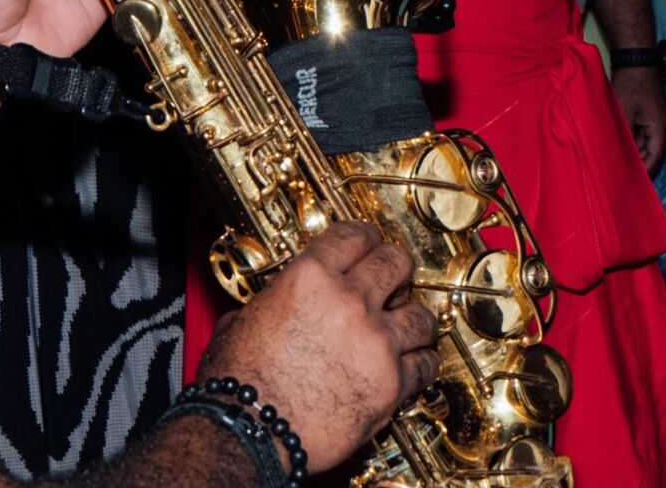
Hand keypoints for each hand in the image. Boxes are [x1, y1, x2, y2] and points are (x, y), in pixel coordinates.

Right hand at [198, 222, 438, 473]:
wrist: (250, 430)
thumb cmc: (239, 382)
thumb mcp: (246, 320)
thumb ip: (274, 301)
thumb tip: (276, 302)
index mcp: (310, 278)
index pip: (354, 235)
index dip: (365, 238)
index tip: (369, 244)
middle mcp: (349, 301)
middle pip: (396, 262)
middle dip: (395, 270)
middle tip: (392, 281)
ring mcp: (375, 341)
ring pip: (420, 313)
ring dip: (413, 318)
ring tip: (407, 325)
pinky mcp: (391, 383)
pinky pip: (426, 364)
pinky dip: (422, 363)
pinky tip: (414, 363)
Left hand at [611, 67, 665, 174]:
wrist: (636, 59)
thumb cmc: (631, 84)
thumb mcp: (624, 110)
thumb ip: (624, 133)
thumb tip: (619, 151)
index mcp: (659, 126)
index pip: (656, 156)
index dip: (647, 170)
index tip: (635, 181)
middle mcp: (661, 124)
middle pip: (653, 151)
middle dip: (641, 164)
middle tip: (626, 176)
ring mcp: (656, 118)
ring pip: (648, 142)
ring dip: (636, 151)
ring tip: (621, 164)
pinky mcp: (649, 112)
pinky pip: (643, 132)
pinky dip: (634, 140)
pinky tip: (622, 145)